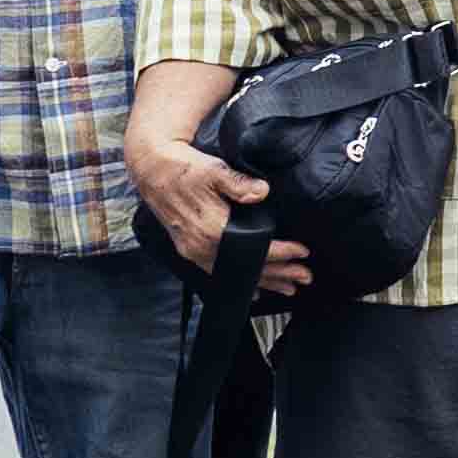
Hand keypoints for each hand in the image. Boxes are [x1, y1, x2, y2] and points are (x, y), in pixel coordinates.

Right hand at [125, 126, 307, 293]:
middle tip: (305, 277)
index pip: (255, 249)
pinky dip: (239, 280)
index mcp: (211, 229)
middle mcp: (201, 247)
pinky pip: (218, 272)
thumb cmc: (184, 168)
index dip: (282, 253)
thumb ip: (238, 184)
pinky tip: (254, 290)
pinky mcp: (189, 249)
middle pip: (247, 268)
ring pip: (234, 275)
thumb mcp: (214, 170)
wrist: (152, 169)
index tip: (303, 252)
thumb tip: (262, 192)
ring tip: (287, 288)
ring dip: (263, 282)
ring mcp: (193, 251)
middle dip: (279, 274)